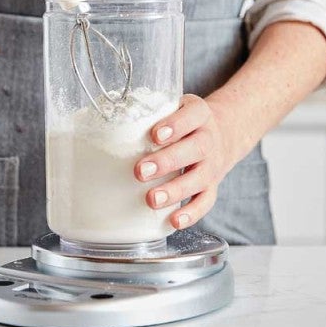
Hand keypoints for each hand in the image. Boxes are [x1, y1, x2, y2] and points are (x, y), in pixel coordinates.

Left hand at [134, 95, 238, 229]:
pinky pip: (206, 201)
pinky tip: (174, 221)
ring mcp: (213, 165)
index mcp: (200, 114)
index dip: (175, 125)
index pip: (192, 115)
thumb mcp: (174, 105)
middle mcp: (209, 139)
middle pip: (196, 149)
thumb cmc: (185, 121)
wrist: (224, 133)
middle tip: (140, 171)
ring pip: (200, 178)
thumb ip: (149, 111)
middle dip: (167, 161)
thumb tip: (100, 119)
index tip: (154, 136)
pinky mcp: (213, 186)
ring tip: (151, 200)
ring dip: (175, 190)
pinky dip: (192, 213)